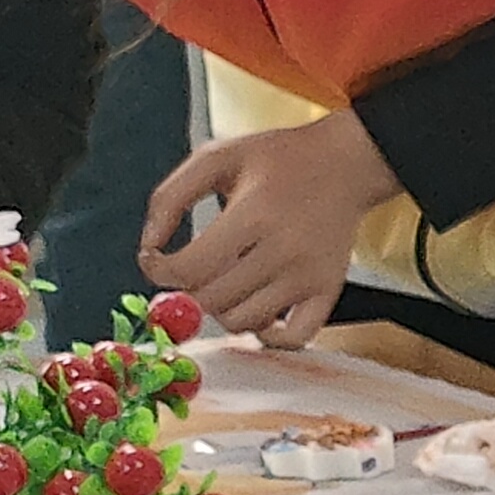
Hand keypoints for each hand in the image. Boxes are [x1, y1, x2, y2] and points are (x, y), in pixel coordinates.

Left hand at [140, 105, 399, 345]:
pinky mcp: (328, 291)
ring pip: (242, 321)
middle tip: (192, 268)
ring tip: (224, 283)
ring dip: (221, 309)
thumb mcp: (216, 157)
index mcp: (253, 214)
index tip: (155, 260)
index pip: (190, 268)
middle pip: (212, 299)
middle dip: (188, 288)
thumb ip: (170, 197)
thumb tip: (149, 247)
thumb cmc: (280, 159)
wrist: (346, 164)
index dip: (159, 270)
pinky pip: (293, 338)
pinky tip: (257, 314)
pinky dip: (267, 336)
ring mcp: (308, 276)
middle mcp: (283, 251)